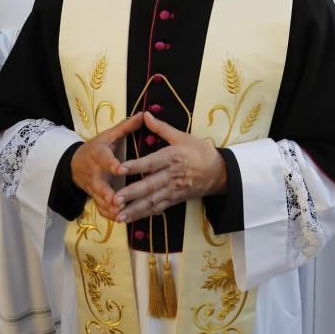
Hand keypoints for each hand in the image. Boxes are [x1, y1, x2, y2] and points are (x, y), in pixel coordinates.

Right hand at [71, 113, 143, 221]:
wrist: (75, 164)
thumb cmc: (98, 147)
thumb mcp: (109, 135)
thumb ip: (127, 127)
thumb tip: (144, 114)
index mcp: (99, 156)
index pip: (104, 159)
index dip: (112, 164)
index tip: (120, 169)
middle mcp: (94, 174)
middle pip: (99, 185)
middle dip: (107, 194)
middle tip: (118, 201)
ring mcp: (94, 188)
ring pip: (100, 201)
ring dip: (110, 209)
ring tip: (122, 216)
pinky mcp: (95, 198)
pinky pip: (102, 209)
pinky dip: (110, 215)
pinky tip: (124, 220)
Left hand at [112, 112, 228, 221]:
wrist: (220, 172)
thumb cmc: (200, 152)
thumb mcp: (183, 136)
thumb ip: (161, 128)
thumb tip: (145, 115)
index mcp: (172, 157)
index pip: (151, 162)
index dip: (135, 166)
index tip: (119, 168)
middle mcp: (171, 175)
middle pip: (149, 186)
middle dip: (131, 194)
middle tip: (114, 199)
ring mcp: (173, 190)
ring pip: (152, 201)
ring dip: (135, 210)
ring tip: (119, 216)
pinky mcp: (175, 200)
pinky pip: (158, 208)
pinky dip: (144, 214)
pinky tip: (131, 219)